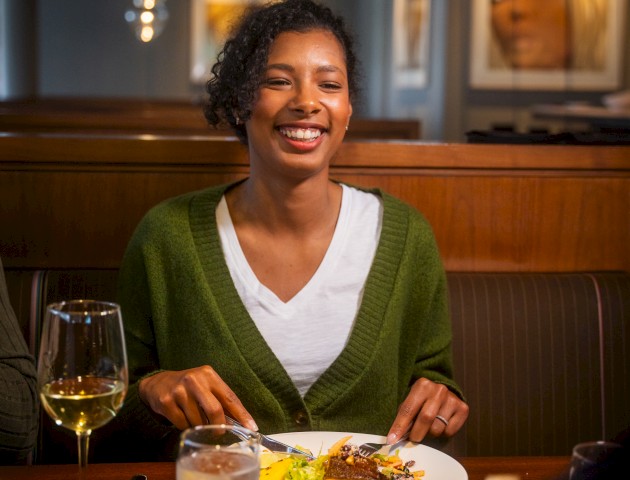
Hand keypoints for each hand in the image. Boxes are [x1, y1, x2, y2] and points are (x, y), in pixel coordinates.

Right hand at [138, 365, 257, 431]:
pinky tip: (183, 418)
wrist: (158, 383)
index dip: (242, 414)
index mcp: (209, 375)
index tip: (252, 427)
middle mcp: (194, 380)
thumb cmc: (189, 387)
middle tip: (219, 433)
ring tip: (195, 418)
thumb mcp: (206, 385)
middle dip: (219, 426)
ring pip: (198, 421)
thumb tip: (239, 422)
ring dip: (200, 426)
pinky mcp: (166, 402)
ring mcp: (179, 391)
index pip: (229, 397)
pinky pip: (182, 424)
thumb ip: (220, 399)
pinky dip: (186, 427)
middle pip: (215, 410)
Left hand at [387, 377, 468, 444]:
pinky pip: (449, 431)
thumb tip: (395, 437)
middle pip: (425, 418)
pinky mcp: (463, 408)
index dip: (399, 426)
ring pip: (437, 428)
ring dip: (430, 434)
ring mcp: (452, 399)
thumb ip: (405, 416)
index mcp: (422, 385)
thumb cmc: (423, 399)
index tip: (392, 439)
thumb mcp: (411, 400)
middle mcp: (439, 390)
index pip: (408, 409)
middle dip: (416, 433)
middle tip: (412, 439)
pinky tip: (441, 424)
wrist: (444, 391)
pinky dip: (443, 433)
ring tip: (428, 427)